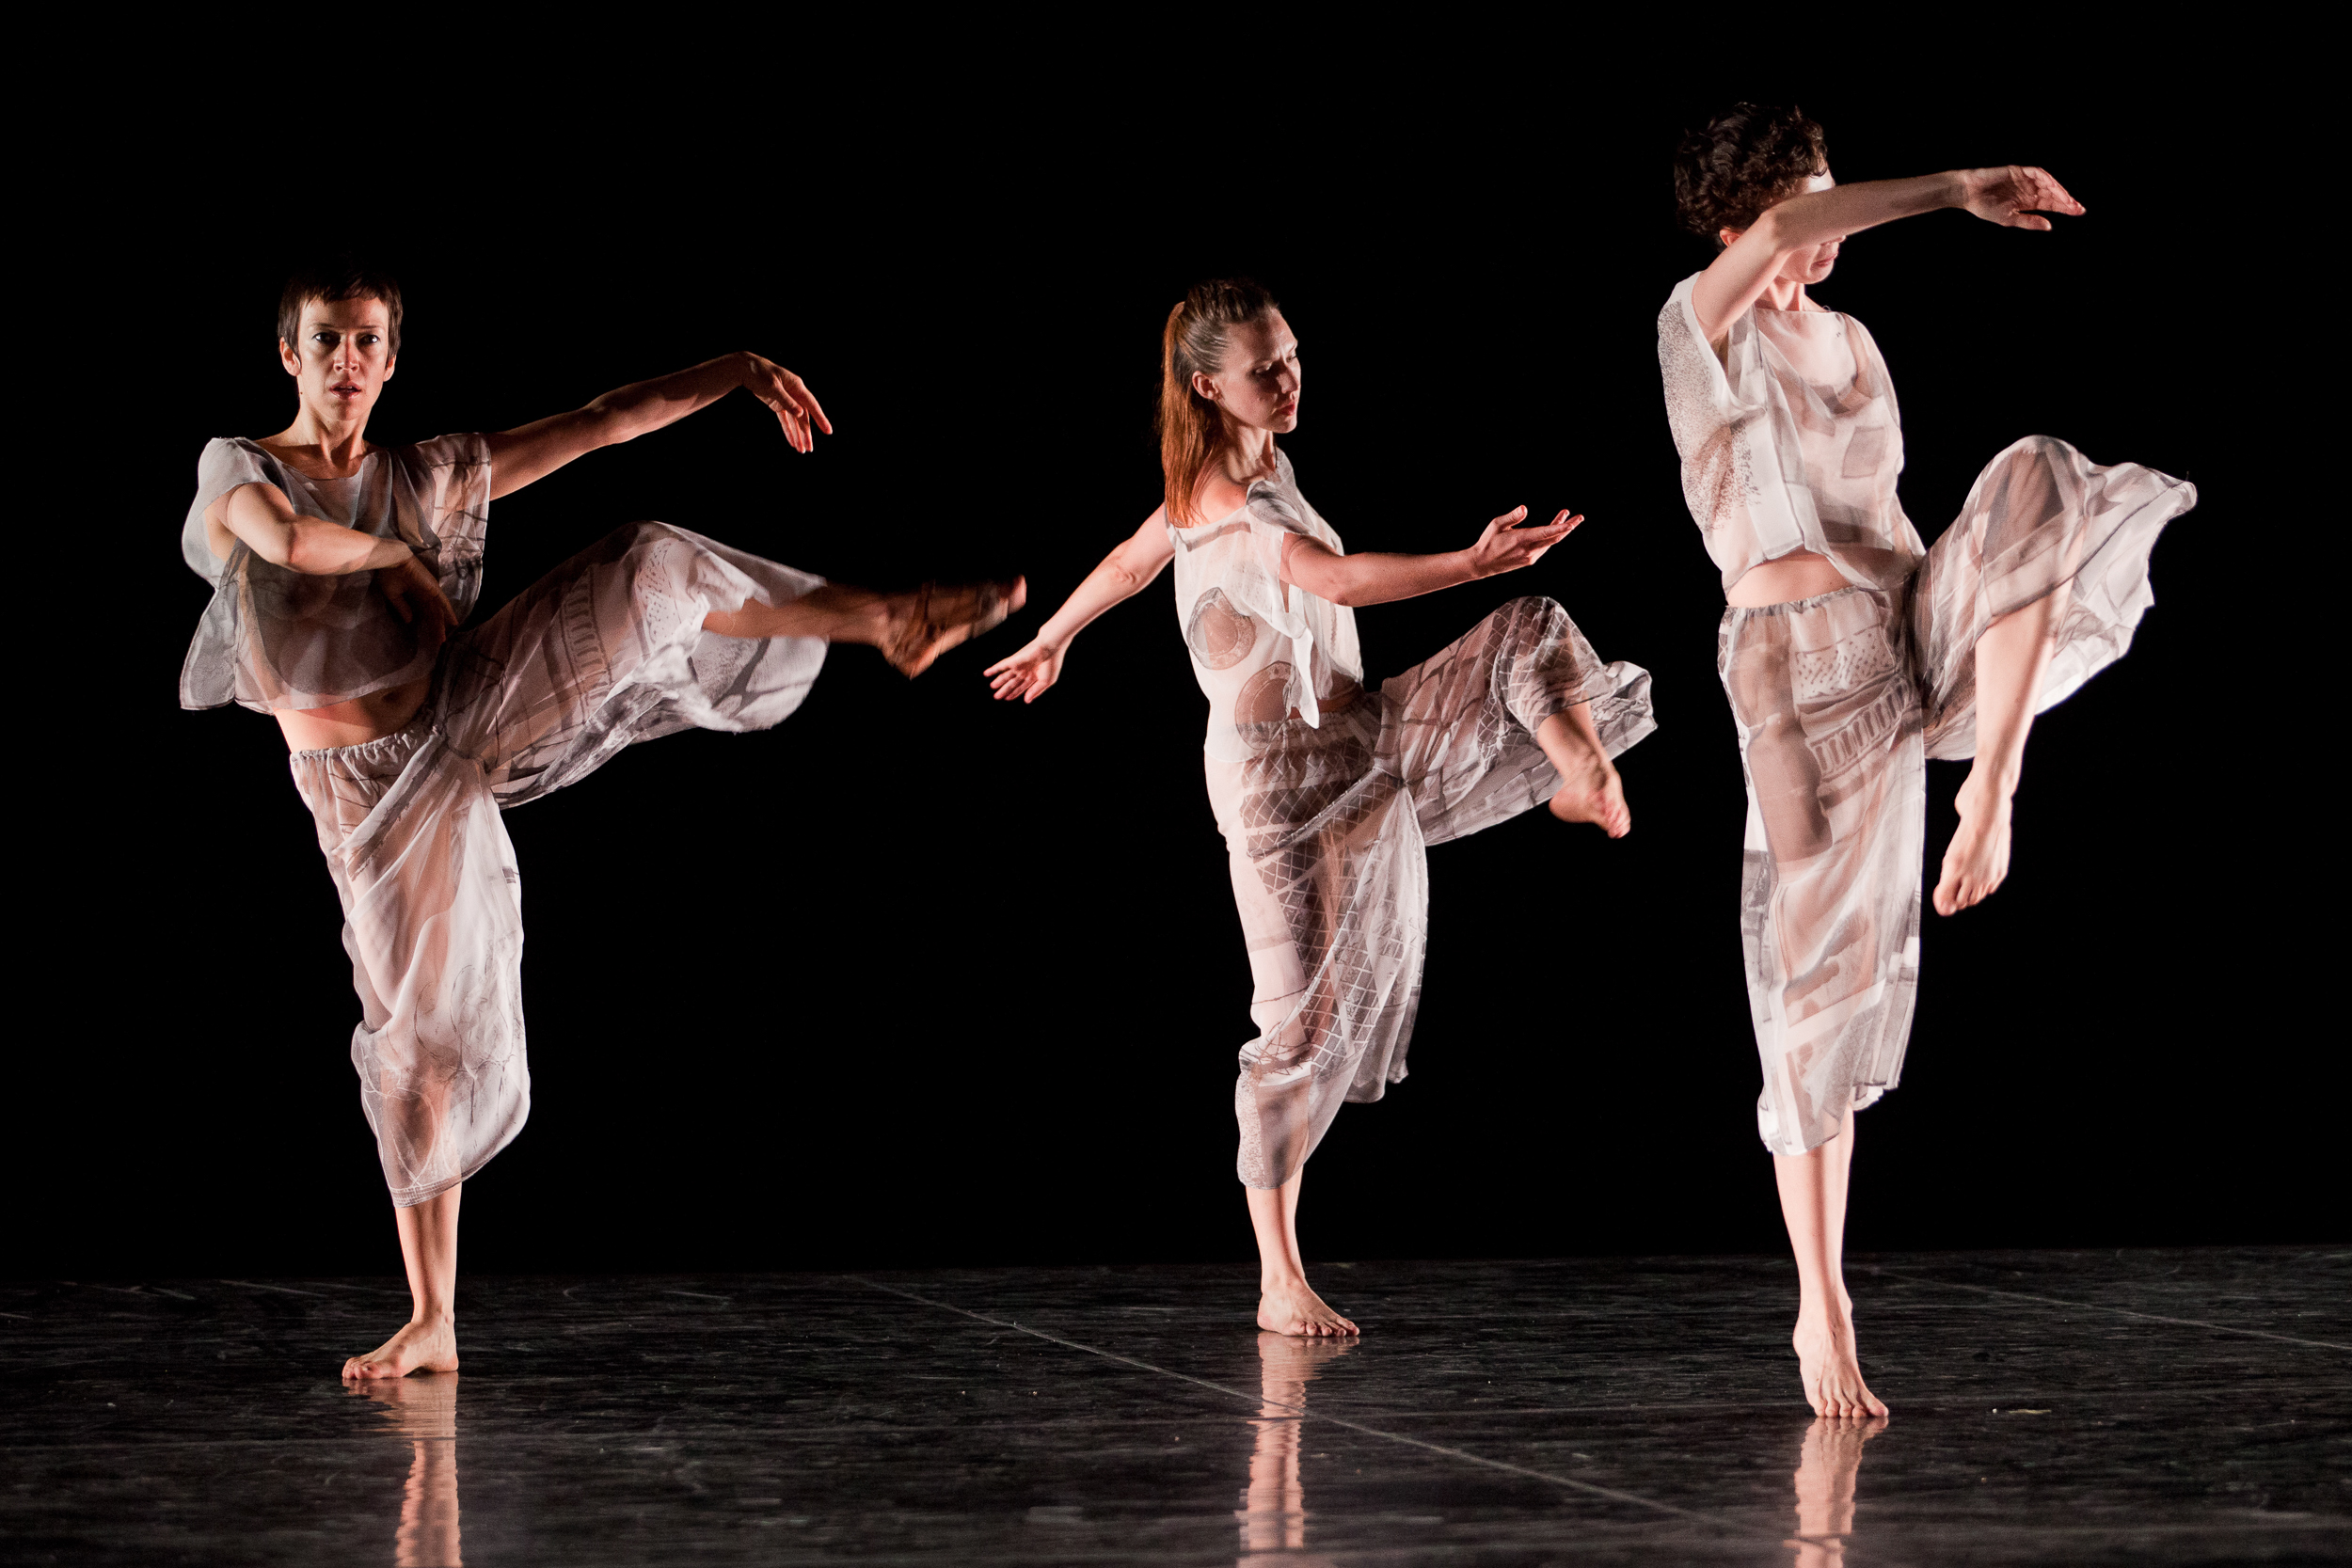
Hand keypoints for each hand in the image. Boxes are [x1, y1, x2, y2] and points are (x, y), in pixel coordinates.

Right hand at [378, 551, 458, 655]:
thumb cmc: (389, 574)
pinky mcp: (433, 588)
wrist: (391, 562)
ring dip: (441, 625)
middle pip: (433, 615)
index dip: (428, 625)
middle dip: (436, 629)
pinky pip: (443, 602)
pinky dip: (448, 612)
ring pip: (439, 611)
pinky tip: (453, 622)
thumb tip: (409, 621)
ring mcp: (431, 591)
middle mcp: (425, 594)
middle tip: (438, 643)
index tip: (429, 638)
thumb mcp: (393, 595)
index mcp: (416, 595)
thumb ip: (402, 607)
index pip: (425, 613)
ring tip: (443, 639)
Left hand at [739, 353, 834, 452]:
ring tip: (801, 450)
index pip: (811, 405)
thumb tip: (800, 414)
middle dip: (806, 433)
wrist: (744, 367)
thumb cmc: (759, 373)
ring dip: (798, 435)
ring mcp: (787, 400)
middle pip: (804, 416)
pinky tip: (792, 442)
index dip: (820, 419)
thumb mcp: (772, 386)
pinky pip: (785, 420)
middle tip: (810, 449)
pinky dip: (788, 431)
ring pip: (795, 421)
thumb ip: (786, 401)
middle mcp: (795, 394)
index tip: (828, 431)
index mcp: (797, 386)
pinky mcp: (778, 404)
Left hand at [985, 637, 1065, 702]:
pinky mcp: (1013, 661)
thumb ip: (1036, 691)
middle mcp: (1025, 672)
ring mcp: (1018, 666)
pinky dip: (993, 670)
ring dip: (998, 681)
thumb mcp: (1047, 681)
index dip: (1014, 693)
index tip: (1007, 698)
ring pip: (1006, 676)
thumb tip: (1026, 701)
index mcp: (1034, 677)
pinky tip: (986, 674)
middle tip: (996, 697)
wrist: (1050, 648)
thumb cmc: (1051, 663)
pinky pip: (1001, 666)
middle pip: (1012, 683)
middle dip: (1004, 690)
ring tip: (992, 687)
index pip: (1021, 687)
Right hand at [1465, 506, 1579, 578]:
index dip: (1560, 527)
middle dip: (1568, 527)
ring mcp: (1530, 557)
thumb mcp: (1497, 524)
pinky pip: (1544, 547)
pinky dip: (1551, 537)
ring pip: (1550, 542)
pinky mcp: (1529, 560)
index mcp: (1521, 540)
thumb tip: (1525, 508)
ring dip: (1559, 530)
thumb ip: (1512, 516)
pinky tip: (1552, 529)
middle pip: (1554, 539)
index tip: (1572, 523)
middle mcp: (1529, 550)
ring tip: (1565, 516)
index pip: (1545, 533)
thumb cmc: (1488, 542)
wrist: (1482, 564)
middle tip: (1579, 517)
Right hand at [1957, 166, 2083, 230]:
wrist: (1968, 194)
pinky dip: (2047, 179)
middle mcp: (2030, 189)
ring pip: (2048, 183)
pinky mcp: (2019, 171)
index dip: (2065, 207)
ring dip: (2059, 191)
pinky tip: (2053, 187)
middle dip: (2066, 200)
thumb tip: (2049, 226)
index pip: (2051, 204)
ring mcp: (2025, 179)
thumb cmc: (1985, 207)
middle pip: (2053, 194)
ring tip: (2067, 201)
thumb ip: (2029, 221)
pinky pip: (2037, 173)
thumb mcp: (2009, 219)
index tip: (2078, 212)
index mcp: (2028, 202)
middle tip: (2078, 208)